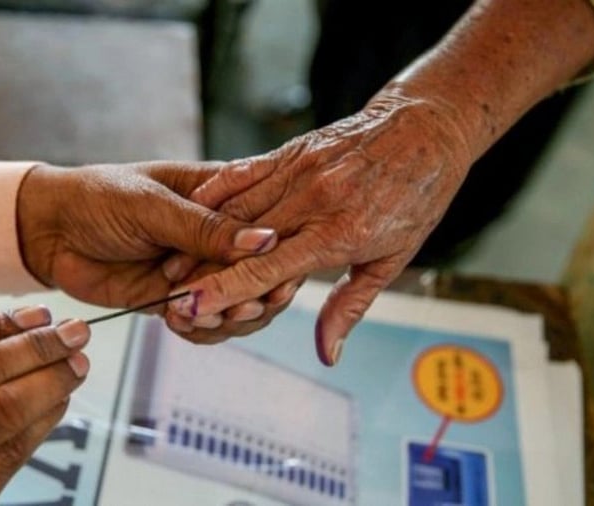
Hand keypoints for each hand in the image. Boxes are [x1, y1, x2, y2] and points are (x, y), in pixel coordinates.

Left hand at [17, 162, 277, 313]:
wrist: (47, 230)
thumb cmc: (97, 197)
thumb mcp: (152, 205)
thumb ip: (205, 228)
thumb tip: (264, 241)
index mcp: (222, 196)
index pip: (269, 225)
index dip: (279, 255)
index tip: (278, 277)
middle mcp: (217, 235)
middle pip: (261, 272)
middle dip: (255, 293)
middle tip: (243, 307)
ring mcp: (199, 269)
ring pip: (238, 302)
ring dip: (229, 316)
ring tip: (206, 316)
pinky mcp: (176, 298)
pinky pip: (205, 322)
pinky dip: (200, 330)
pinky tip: (182, 323)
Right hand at [163, 91, 472, 363]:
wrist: (426, 128)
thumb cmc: (415, 198)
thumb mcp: (392, 260)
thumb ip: (349, 307)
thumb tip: (326, 354)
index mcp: (338, 234)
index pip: (267, 270)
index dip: (224, 292)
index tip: (189, 310)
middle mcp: (312, 201)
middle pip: (240, 242)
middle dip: (199, 272)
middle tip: (166, 296)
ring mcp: (299, 171)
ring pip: (235, 208)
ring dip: (199, 238)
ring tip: (170, 264)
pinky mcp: (291, 151)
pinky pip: (243, 173)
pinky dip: (214, 193)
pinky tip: (191, 211)